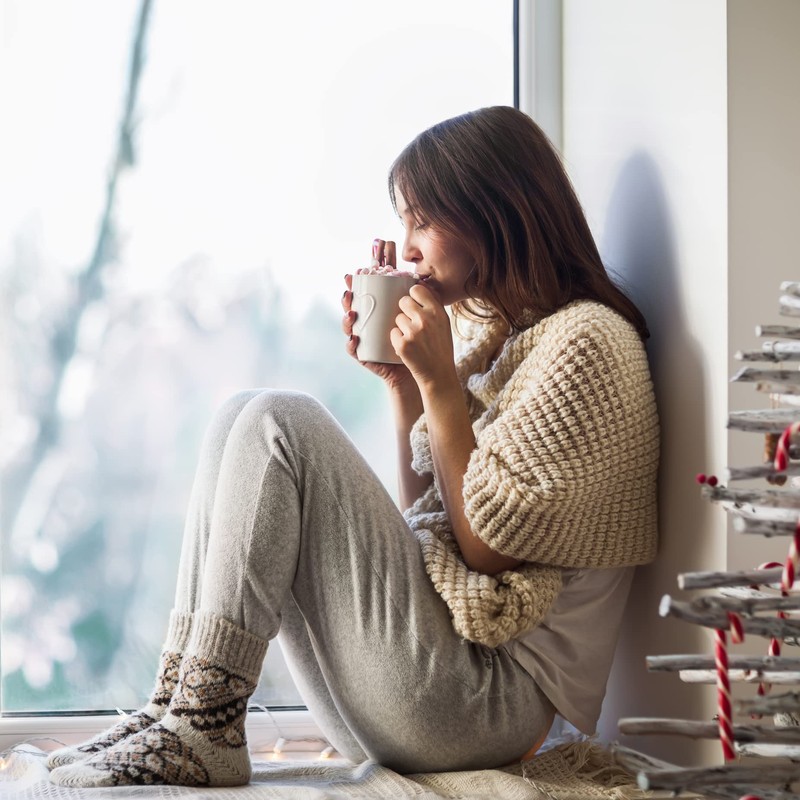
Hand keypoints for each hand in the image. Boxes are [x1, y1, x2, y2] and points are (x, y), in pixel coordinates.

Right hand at [342, 240, 415, 392]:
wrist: (420, 368)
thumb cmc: (419, 341)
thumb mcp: (417, 318)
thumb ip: (416, 301)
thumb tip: (420, 280)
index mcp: (378, 313)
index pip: (365, 296)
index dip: (358, 284)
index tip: (357, 272)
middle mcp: (368, 324)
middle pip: (353, 308)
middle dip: (347, 298)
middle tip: (349, 291)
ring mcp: (364, 339)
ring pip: (349, 327)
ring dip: (346, 319)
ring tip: (351, 314)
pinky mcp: (364, 355)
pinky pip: (353, 350)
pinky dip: (351, 344)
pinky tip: (354, 339)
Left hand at [392, 282, 457, 390]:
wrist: (439, 374)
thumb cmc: (440, 347)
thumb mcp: (444, 323)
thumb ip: (433, 304)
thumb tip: (419, 283)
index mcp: (438, 312)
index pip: (417, 290)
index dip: (412, 296)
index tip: (414, 303)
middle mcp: (426, 319)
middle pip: (403, 301)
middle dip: (404, 311)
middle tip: (413, 325)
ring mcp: (413, 332)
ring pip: (397, 318)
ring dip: (401, 327)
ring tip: (414, 339)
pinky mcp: (403, 344)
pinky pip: (393, 333)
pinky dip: (397, 340)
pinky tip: (409, 348)